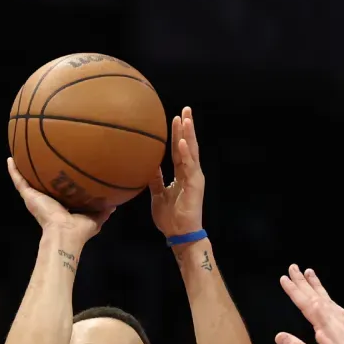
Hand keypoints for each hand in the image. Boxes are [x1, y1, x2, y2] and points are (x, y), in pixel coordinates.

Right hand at [8, 158, 112, 246]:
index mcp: (59, 204)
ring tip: (20, 154)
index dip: (59, 181)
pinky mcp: (29, 196)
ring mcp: (36, 197)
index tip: (61, 170)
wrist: (66, 234)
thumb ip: (103, 209)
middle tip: (40, 156)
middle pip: (41, 183)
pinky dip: (13, 170)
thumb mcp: (95, 217)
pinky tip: (10, 159)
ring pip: (27, 180)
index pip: (58, 190)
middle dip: (40, 172)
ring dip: (23, 168)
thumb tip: (115, 204)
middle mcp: (46, 199)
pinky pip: (19, 180)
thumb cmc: (79, 229)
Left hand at [149, 106, 203, 238]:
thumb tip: (148, 165)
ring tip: (185, 118)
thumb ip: (156, 179)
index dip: (178, 134)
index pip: (180, 150)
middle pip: (188, 146)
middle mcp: (191, 173)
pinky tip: (181, 142)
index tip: (175, 118)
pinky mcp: (195, 185)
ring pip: (191, 152)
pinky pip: (189, 166)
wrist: (179, 234)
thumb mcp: (158, 194)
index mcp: (183, 174)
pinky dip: (185, 153)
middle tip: (185, 109)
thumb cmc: (170, 217)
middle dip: (187, 127)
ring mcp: (194, 178)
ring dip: (188, 134)